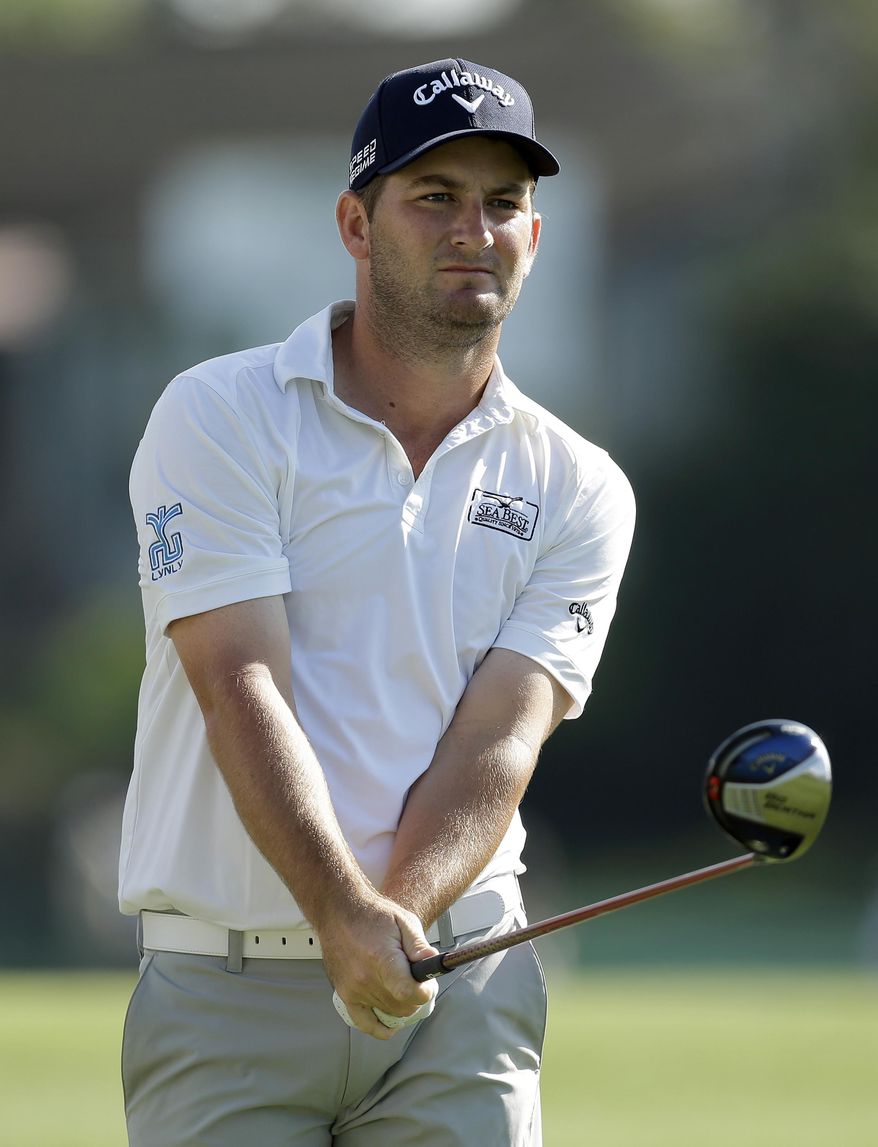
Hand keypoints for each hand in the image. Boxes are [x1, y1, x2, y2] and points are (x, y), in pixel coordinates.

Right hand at [317, 892, 438, 1039]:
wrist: (339, 912)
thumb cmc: (371, 914)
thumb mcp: (403, 921)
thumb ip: (419, 945)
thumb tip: (433, 962)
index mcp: (381, 958)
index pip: (408, 992)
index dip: (425, 992)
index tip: (429, 984)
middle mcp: (365, 978)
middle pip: (402, 1007)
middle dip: (417, 997)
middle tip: (420, 981)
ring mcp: (353, 989)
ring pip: (389, 1014)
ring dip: (403, 1005)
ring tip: (404, 986)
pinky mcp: (344, 994)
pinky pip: (364, 1022)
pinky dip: (380, 1026)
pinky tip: (391, 1023)